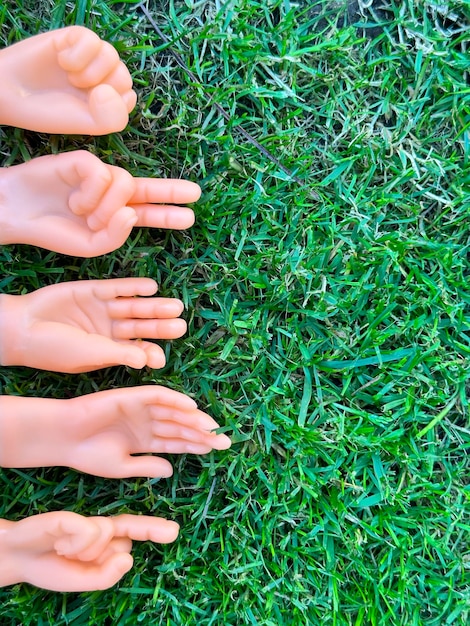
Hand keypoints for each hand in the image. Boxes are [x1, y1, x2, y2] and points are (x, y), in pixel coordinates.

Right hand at [0, 26, 135, 133]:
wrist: (11, 94)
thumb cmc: (47, 111)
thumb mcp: (85, 125)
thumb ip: (110, 118)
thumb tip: (111, 91)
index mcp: (107, 100)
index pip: (128, 97)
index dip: (112, 105)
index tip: (89, 110)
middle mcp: (101, 77)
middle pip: (123, 76)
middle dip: (101, 88)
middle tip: (76, 93)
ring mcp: (89, 57)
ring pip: (112, 55)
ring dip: (90, 72)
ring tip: (70, 79)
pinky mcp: (73, 38)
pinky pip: (91, 39)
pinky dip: (78, 54)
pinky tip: (62, 62)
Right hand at [0, 151, 200, 255]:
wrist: (18, 213)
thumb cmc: (55, 230)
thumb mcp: (90, 246)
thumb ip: (115, 236)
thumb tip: (133, 212)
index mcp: (115, 213)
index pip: (147, 211)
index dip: (167, 213)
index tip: (190, 216)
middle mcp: (112, 192)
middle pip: (147, 188)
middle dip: (170, 191)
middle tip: (194, 193)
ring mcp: (98, 175)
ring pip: (124, 183)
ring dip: (107, 206)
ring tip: (85, 214)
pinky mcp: (83, 160)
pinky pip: (102, 174)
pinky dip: (92, 192)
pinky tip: (76, 200)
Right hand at [0, 278, 185, 371]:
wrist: (22, 326)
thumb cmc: (54, 349)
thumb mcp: (89, 354)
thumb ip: (118, 354)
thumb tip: (148, 361)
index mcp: (111, 350)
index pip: (138, 351)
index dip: (151, 352)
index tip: (161, 356)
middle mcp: (111, 329)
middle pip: (142, 327)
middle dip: (160, 326)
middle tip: (179, 325)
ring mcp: (104, 309)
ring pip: (134, 308)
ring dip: (153, 306)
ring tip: (174, 306)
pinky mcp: (94, 290)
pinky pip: (118, 288)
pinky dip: (134, 287)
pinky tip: (151, 287)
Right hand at [0, 387, 231, 476]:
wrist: (62, 438)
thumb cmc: (86, 454)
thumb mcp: (121, 467)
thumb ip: (147, 466)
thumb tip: (171, 470)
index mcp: (145, 440)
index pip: (177, 442)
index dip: (196, 445)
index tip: (216, 450)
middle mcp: (147, 422)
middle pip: (180, 427)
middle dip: (202, 433)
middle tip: (224, 441)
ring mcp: (141, 409)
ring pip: (174, 412)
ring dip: (193, 419)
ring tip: (212, 428)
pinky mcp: (132, 396)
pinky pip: (158, 396)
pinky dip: (175, 399)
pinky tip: (191, 408)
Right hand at [0, 512, 178, 590]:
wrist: (19, 558)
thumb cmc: (53, 568)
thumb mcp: (83, 581)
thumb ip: (106, 576)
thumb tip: (129, 560)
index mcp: (107, 542)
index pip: (134, 533)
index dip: (154, 529)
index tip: (174, 530)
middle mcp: (102, 528)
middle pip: (122, 542)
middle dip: (102, 558)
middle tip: (77, 560)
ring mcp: (88, 521)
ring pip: (106, 535)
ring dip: (84, 552)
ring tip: (64, 551)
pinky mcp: (72, 516)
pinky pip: (89, 532)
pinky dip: (75, 544)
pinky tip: (60, 542)